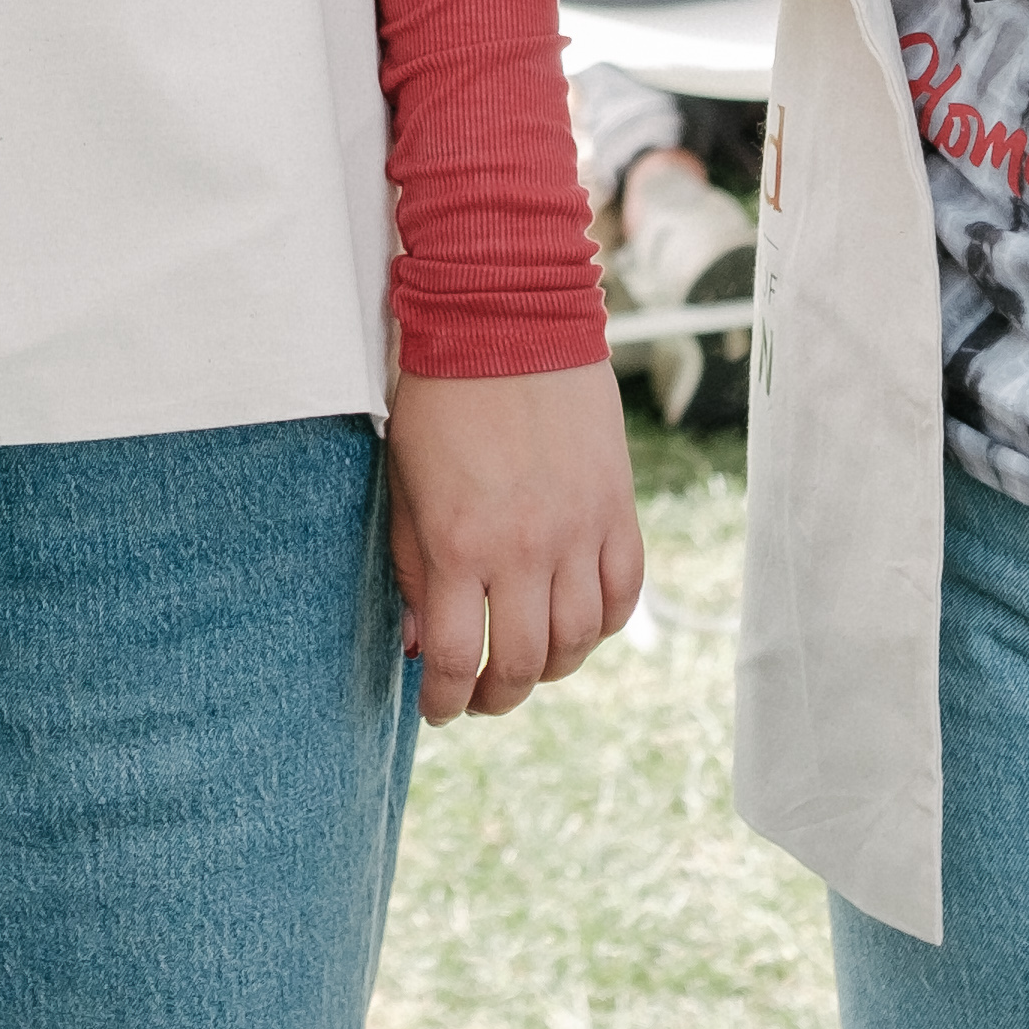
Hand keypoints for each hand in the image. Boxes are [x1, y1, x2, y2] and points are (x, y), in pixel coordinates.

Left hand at [385, 369, 645, 722]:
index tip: (437, 706)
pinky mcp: (617, 508)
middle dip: (497, 695)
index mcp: (461, 544)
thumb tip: (421, 643)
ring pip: (580, 641)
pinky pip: (623, 593)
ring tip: (529, 666)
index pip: (457, 658)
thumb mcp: (405, 486)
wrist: (508, 321)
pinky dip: (603, 624)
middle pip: (524, 663)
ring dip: (552, 669)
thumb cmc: (440, 401)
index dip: (445, 698)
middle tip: (481, 697)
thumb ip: (413, 568)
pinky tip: (577, 624)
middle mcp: (526, 548)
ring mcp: (580, 530)